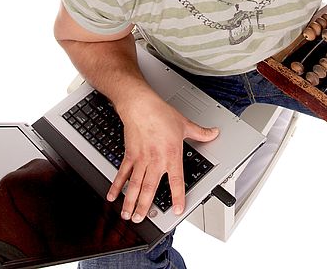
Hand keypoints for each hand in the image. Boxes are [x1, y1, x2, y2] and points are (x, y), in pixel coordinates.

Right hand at [106, 88, 218, 221]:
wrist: (140, 106)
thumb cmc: (161, 114)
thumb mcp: (185, 124)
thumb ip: (200, 132)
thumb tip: (213, 133)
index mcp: (171, 155)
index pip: (176, 181)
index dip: (177, 197)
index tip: (177, 210)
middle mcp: (155, 160)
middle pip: (150, 189)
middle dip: (145, 207)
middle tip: (141, 220)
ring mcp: (141, 159)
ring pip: (135, 185)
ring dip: (130, 202)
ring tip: (128, 215)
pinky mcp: (130, 155)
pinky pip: (122, 174)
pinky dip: (117, 185)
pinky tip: (112, 196)